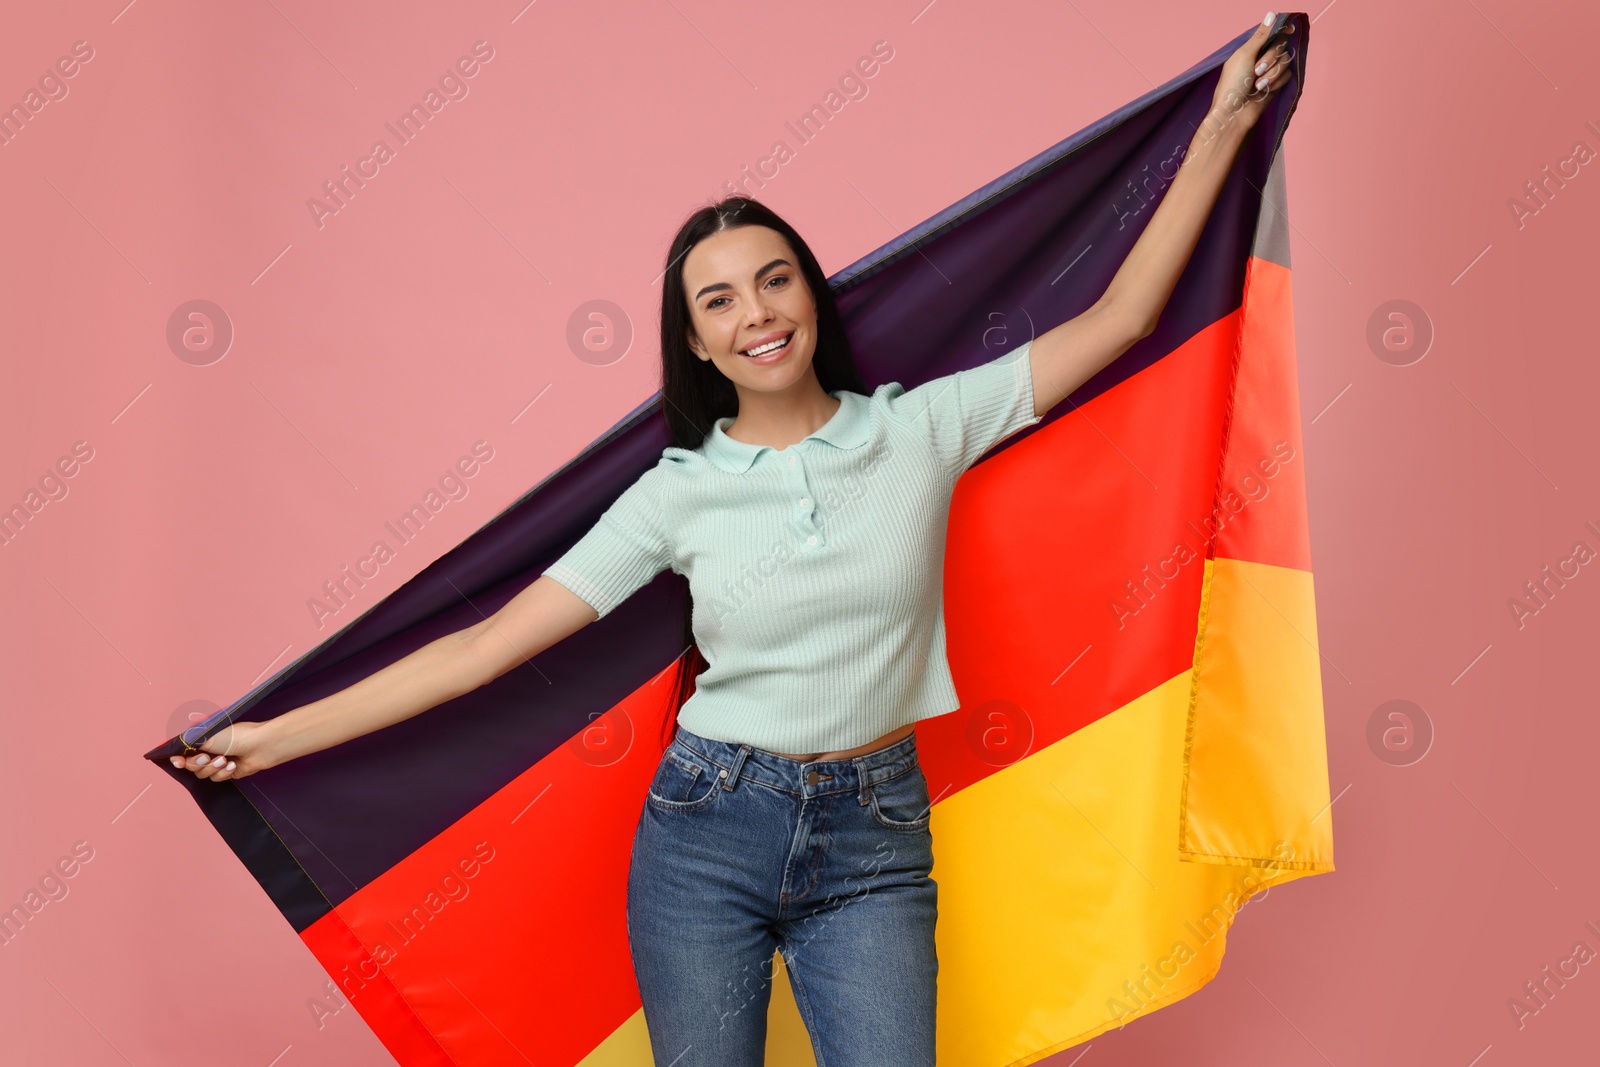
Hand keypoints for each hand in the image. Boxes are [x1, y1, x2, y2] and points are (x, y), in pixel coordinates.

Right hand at [167, 720, 277, 781]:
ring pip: (202, 774)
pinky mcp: (227, 772)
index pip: (183, 752)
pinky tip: (233, 765)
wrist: (261, 746)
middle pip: (190, 766)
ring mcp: (218, 762)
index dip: (178, 760)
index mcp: (203, 739)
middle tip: (207, 758)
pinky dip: (224, 773)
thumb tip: (175, 752)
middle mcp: (209, 750)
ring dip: (213, 768)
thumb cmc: (237, 736)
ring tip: (225, 760)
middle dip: (198, 764)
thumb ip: (190, 745)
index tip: (178, 762)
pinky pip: (216, 779)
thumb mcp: (209, 736)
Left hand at [1210, 14, 1295, 133]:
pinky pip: (1287, 75)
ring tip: (1257, 84)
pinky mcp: (1276, 82)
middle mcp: (1261, 56)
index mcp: (1251, 47)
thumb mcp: (1244, 55)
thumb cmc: (1233, 84)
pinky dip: (1275, 82)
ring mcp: (1270, 70)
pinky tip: (1264, 90)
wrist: (1235, 113)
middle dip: (1271, 58)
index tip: (1289, 30)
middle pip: (1281, 45)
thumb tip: (1272, 13)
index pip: (1272, 32)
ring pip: (1285, 61)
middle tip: (1256, 69)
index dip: (1282, 30)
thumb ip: (1261, 35)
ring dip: (1272, 73)